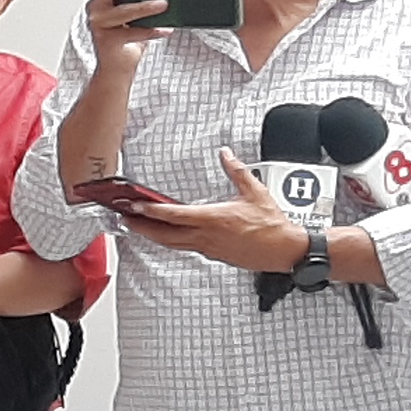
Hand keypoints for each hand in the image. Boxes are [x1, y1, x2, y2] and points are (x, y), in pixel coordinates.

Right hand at [85, 0, 171, 59]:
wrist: (117, 65)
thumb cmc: (129, 33)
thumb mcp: (141, 4)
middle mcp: (97, 6)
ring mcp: (99, 23)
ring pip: (122, 11)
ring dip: (144, 6)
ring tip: (164, 4)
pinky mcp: (107, 41)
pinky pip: (130, 34)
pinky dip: (150, 32)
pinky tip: (166, 30)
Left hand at [127, 151, 307, 272]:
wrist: (285, 250)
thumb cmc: (272, 225)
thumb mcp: (255, 191)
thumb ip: (237, 171)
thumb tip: (225, 154)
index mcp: (214, 219)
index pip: (173, 215)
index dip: (151, 212)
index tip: (135, 207)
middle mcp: (207, 236)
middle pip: (164, 235)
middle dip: (142, 227)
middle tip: (125, 220)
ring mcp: (209, 248)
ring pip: (173, 244)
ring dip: (154, 236)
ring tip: (139, 228)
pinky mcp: (214, 255)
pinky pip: (187, 248)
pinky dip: (172, 242)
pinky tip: (169, 236)